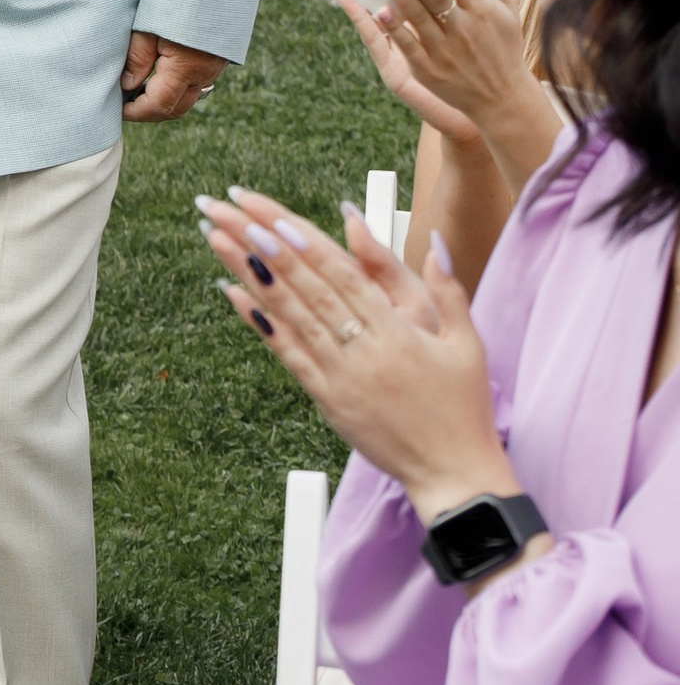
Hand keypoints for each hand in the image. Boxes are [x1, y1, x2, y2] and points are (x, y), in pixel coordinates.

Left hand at [121, 31, 229, 121]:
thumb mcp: (149, 24)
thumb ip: (138, 58)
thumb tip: (127, 85)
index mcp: (185, 68)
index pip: (158, 106)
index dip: (136, 113)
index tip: (118, 109)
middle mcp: (204, 73)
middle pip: (175, 109)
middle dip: (149, 112)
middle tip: (125, 103)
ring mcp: (214, 66)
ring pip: (187, 98)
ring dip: (163, 101)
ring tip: (139, 89)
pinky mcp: (217, 56)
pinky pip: (196, 83)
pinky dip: (176, 88)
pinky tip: (158, 74)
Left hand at [198, 192, 520, 524]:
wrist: (453, 474)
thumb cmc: (463, 407)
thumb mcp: (467, 344)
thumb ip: (448, 290)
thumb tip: (437, 241)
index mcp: (398, 331)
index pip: (343, 275)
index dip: (305, 244)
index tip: (272, 217)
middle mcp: (364, 350)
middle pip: (307, 286)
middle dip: (263, 244)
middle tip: (226, 210)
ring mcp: (341, 376)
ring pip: (289, 315)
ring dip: (249, 273)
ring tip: (218, 237)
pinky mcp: (328, 400)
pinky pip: (288, 355)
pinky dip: (259, 323)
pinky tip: (232, 292)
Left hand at [345, 0, 557, 181]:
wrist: (503, 100)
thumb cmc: (504, 48)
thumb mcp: (508, 11)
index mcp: (482, 11)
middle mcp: (463, 29)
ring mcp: (445, 51)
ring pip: (417, 17)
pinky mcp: (429, 70)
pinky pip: (409, 46)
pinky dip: (394, 29)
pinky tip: (378, 11)